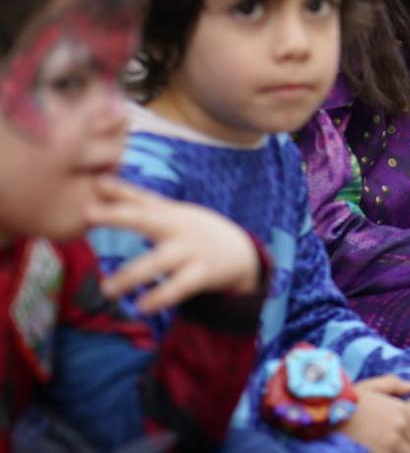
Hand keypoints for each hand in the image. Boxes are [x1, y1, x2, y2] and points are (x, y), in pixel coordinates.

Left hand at [90, 177, 260, 312]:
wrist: (242, 254)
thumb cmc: (194, 230)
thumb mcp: (171, 211)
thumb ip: (135, 198)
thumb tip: (100, 181)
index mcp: (168, 213)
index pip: (139, 199)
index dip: (116, 192)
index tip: (93, 184)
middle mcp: (178, 227)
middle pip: (146, 218)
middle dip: (118, 215)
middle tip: (89, 214)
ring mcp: (190, 250)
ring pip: (157, 262)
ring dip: (131, 276)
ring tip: (108, 289)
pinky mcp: (202, 274)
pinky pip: (179, 287)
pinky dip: (160, 297)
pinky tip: (142, 306)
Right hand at [339, 375, 409, 452]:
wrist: (324, 413)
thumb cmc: (345, 400)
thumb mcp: (370, 387)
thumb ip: (393, 384)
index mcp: (403, 410)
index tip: (400, 440)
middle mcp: (401, 427)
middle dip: (405, 448)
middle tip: (389, 444)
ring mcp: (391, 443)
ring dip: (397, 452)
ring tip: (381, 448)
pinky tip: (373, 450)